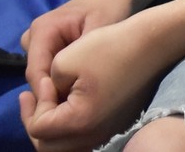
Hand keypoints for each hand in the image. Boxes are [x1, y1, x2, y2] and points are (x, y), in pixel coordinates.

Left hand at [18, 17, 160, 151]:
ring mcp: (107, 133)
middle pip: (48, 147)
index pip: (38, 128)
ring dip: (51, 128)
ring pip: (65, 146)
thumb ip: (44, 89)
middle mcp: (94, 135)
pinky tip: (68, 106)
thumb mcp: (62, 62)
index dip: (34, 105)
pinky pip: (83, 137)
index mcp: (80, 121)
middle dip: (36, 121)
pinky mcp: (115, 126)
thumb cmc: (109, 47)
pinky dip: (70, 128)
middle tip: (32, 98)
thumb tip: (49, 99)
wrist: (152, 43)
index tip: (46, 80)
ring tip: (48, 102)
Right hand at [20, 0, 133, 98]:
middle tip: (78, 104)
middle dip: (54, 92)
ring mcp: (38, 43)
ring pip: (42, 76)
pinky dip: (62, 80)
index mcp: (42, 30)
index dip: (49, 94)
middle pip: (37, 76)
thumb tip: (66, 83)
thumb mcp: (100, 29)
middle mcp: (34, 36)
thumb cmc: (109, 8)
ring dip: (59, 86)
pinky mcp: (47, 49)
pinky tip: (81, 86)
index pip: (36, 72)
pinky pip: (49, 71)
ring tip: (82, 95)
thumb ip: (81, 54)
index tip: (69, 107)